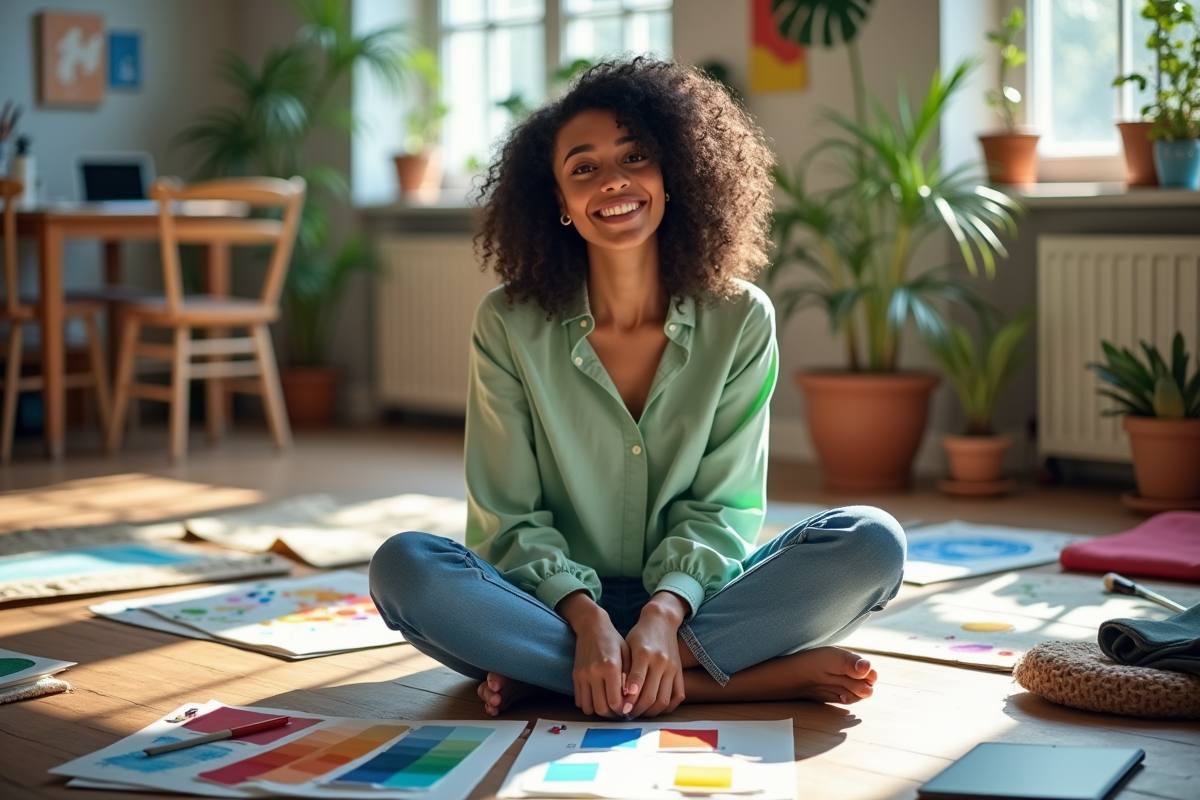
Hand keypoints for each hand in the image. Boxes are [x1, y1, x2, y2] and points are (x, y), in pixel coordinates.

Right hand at [558, 591, 629, 717]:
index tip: (627, 709)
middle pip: (601, 708)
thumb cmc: (613, 639)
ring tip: (609, 706)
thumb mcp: (627, 655)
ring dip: (599, 711)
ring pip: (589, 708)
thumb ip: (629, 677)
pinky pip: (580, 700)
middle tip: (619, 711)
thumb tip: (631, 700)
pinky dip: (589, 704)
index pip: (615, 701)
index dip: (622, 710)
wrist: (592, 626)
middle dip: (612, 715)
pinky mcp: (575, 676)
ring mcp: (582, 675)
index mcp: (610, 667)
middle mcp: (594, 672)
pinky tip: (598, 698)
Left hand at [623, 591, 686, 717]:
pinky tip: (656, 709)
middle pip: (650, 696)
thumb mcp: (627, 647)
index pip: (636, 683)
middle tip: (628, 715)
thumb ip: (625, 669)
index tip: (622, 709)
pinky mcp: (679, 671)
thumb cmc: (639, 635)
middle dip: (638, 710)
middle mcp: (660, 661)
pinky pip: (677, 696)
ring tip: (640, 713)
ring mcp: (672, 667)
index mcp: (644, 653)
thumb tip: (621, 695)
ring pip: (663, 700)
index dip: (628, 700)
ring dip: (651, 712)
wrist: (661, 621)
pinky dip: (667, 707)